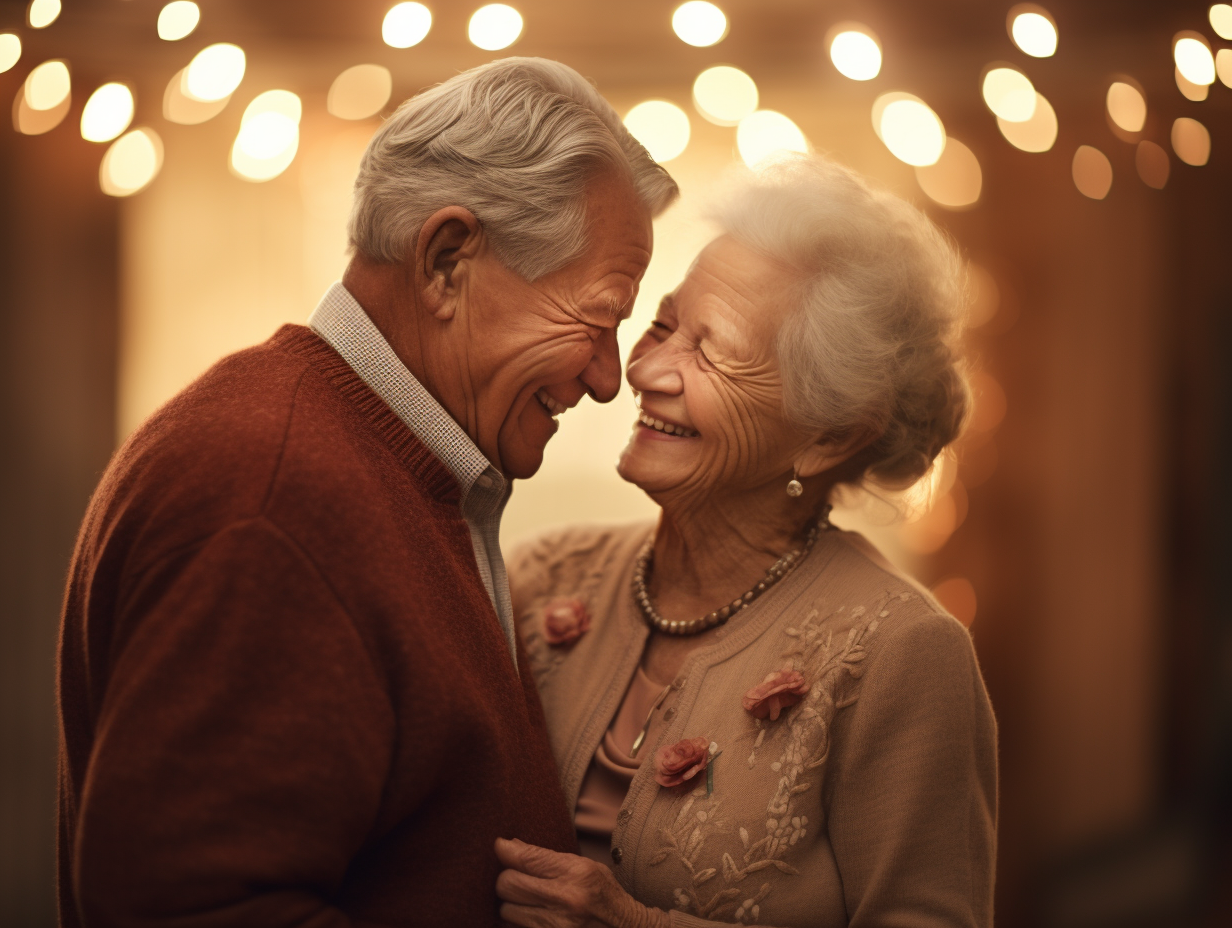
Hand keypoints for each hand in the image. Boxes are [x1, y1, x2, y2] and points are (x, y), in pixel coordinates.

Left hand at [495, 838, 670, 927]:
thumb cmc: (605, 896)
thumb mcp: (585, 867)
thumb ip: (548, 857)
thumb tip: (513, 846)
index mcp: (577, 874)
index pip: (528, 858)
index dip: (506, 849)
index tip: (500, 846)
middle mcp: (565, 900)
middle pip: (508, 884)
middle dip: (508, 879)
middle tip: (517, 878)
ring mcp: (556, 926)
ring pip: (506, 910)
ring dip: (511, 904)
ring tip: (527, 901)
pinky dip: (516, 921)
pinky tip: (529, 915)